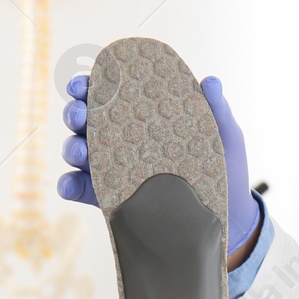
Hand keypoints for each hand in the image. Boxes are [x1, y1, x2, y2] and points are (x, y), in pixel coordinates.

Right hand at [58, 72, 260, 253]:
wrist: (230, 217)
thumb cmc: (224, 168)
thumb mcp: (224, 136)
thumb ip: (216, 109)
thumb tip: (211, 81)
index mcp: (145, 116)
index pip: (111, 94)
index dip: (91, 84)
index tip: (84, 82)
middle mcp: (123, 139)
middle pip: (87, 119)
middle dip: (75, 112)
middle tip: (80, 114)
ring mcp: (115, 169)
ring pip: (79, 152)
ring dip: (72, 147)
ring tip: (80, 151)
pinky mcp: (112, 200)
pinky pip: (81, 190)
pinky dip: (69, 184)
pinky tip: (71, 182)